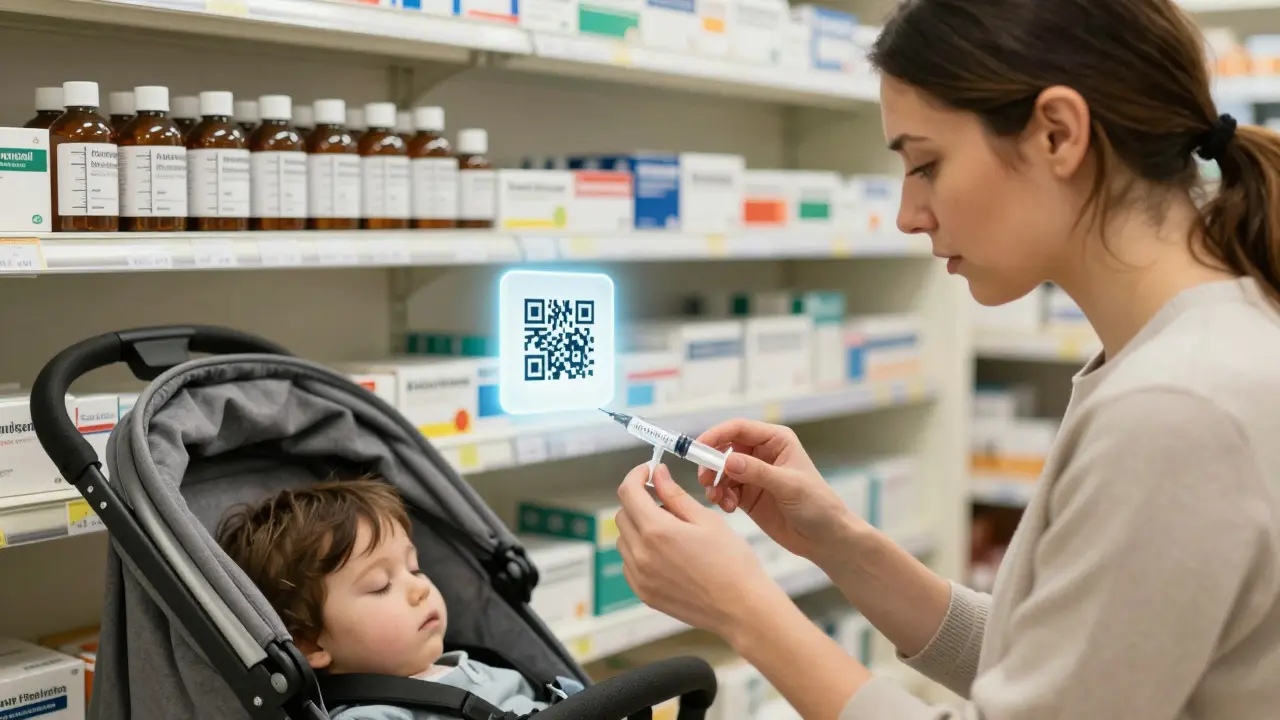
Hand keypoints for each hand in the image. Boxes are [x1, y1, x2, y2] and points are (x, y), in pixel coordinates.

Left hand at [615, 462, 784, 638]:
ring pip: (624, 540)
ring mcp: (640, 577)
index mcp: (657, 531)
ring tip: (672, 532)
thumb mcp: (707, 520)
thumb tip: (658, 475)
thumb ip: (676, 495)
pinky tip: (667, 554)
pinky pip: (629, 563)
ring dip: (639, 528)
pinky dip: (640, 551)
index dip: (637, 476)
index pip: (628, 492)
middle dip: (639, 501)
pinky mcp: (643, 594)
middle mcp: (641, 555)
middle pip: (623, 515)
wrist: (741, 608)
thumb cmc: (732, 563)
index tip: (649, 472)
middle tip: (666, 502)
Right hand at [697, 419, 864, 563]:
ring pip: (721, 471)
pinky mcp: (748, 495)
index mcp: (776, 440)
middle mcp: (762, 453)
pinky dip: (721, 497)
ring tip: (718, 499)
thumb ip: (758, 472)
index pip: (739, 429)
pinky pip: (725, 490)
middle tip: (705, 481)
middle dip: (711, 464)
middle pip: (725, 449)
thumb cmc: (818, 505)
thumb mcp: (789, 485)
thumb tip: (728, 461)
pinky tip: (728, 507)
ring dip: (715, 484)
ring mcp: (754, 474)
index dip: (716, 435)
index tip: (699, 449)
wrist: (825, 538)